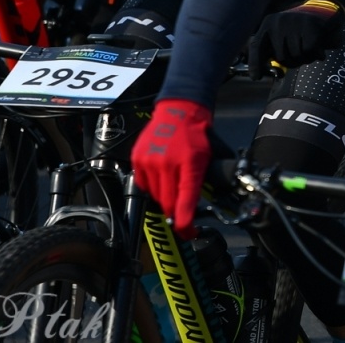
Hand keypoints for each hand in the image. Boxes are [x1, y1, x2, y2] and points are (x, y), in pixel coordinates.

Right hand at [132, 99, 211, 237]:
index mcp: (190, 166)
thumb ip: (201, 183)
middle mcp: (168, 165)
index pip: (185, 203)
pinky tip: (161, 175)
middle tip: (182, 208)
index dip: (186, 225)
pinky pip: (144, 186)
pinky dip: (153, 187)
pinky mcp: (138, 160)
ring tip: (173, 183)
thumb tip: (196, 208)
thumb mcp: (207, 159)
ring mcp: (150, 162)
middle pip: (169, 204)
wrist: (178, 111)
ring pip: (156, 197)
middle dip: (176, 211)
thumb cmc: (196, 135)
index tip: (188, 234)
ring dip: (165, 198)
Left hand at [247, 0, 343, 76]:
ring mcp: (294, 23)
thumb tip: (269, 73)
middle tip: (300, 58)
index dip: (255, 63)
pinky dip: (316, 54)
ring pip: (296, 55)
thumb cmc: (300, 28)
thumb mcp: (283, 33)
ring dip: (306, 58)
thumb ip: (275, 49)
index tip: (256, 78)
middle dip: (292, 62)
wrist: (324, 7)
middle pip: (280, 57)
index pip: (257, 45)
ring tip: (310, 50)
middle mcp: (279, 21)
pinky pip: (309, 51)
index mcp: (268, 23)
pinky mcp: (310, 26)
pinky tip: (320, 50)